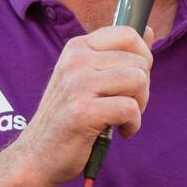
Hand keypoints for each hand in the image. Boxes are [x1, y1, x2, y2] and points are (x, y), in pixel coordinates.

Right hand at [16, 25, 152, 186]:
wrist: (37, 154)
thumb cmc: (66, 118)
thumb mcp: (86, 78)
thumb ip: (116, 55)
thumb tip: (149, 31)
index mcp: (78, 48)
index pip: (128, 34)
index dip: (143, 58)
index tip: (133, 80)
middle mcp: (76, 61)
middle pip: (139, 62)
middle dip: (142, 88)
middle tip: (124, 106)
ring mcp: (78, 85)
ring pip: (138, 81)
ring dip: (139, 105)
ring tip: (122, 118)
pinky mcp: (84, 111)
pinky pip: (130, 108)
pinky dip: (132, 125)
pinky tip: (119, 132)